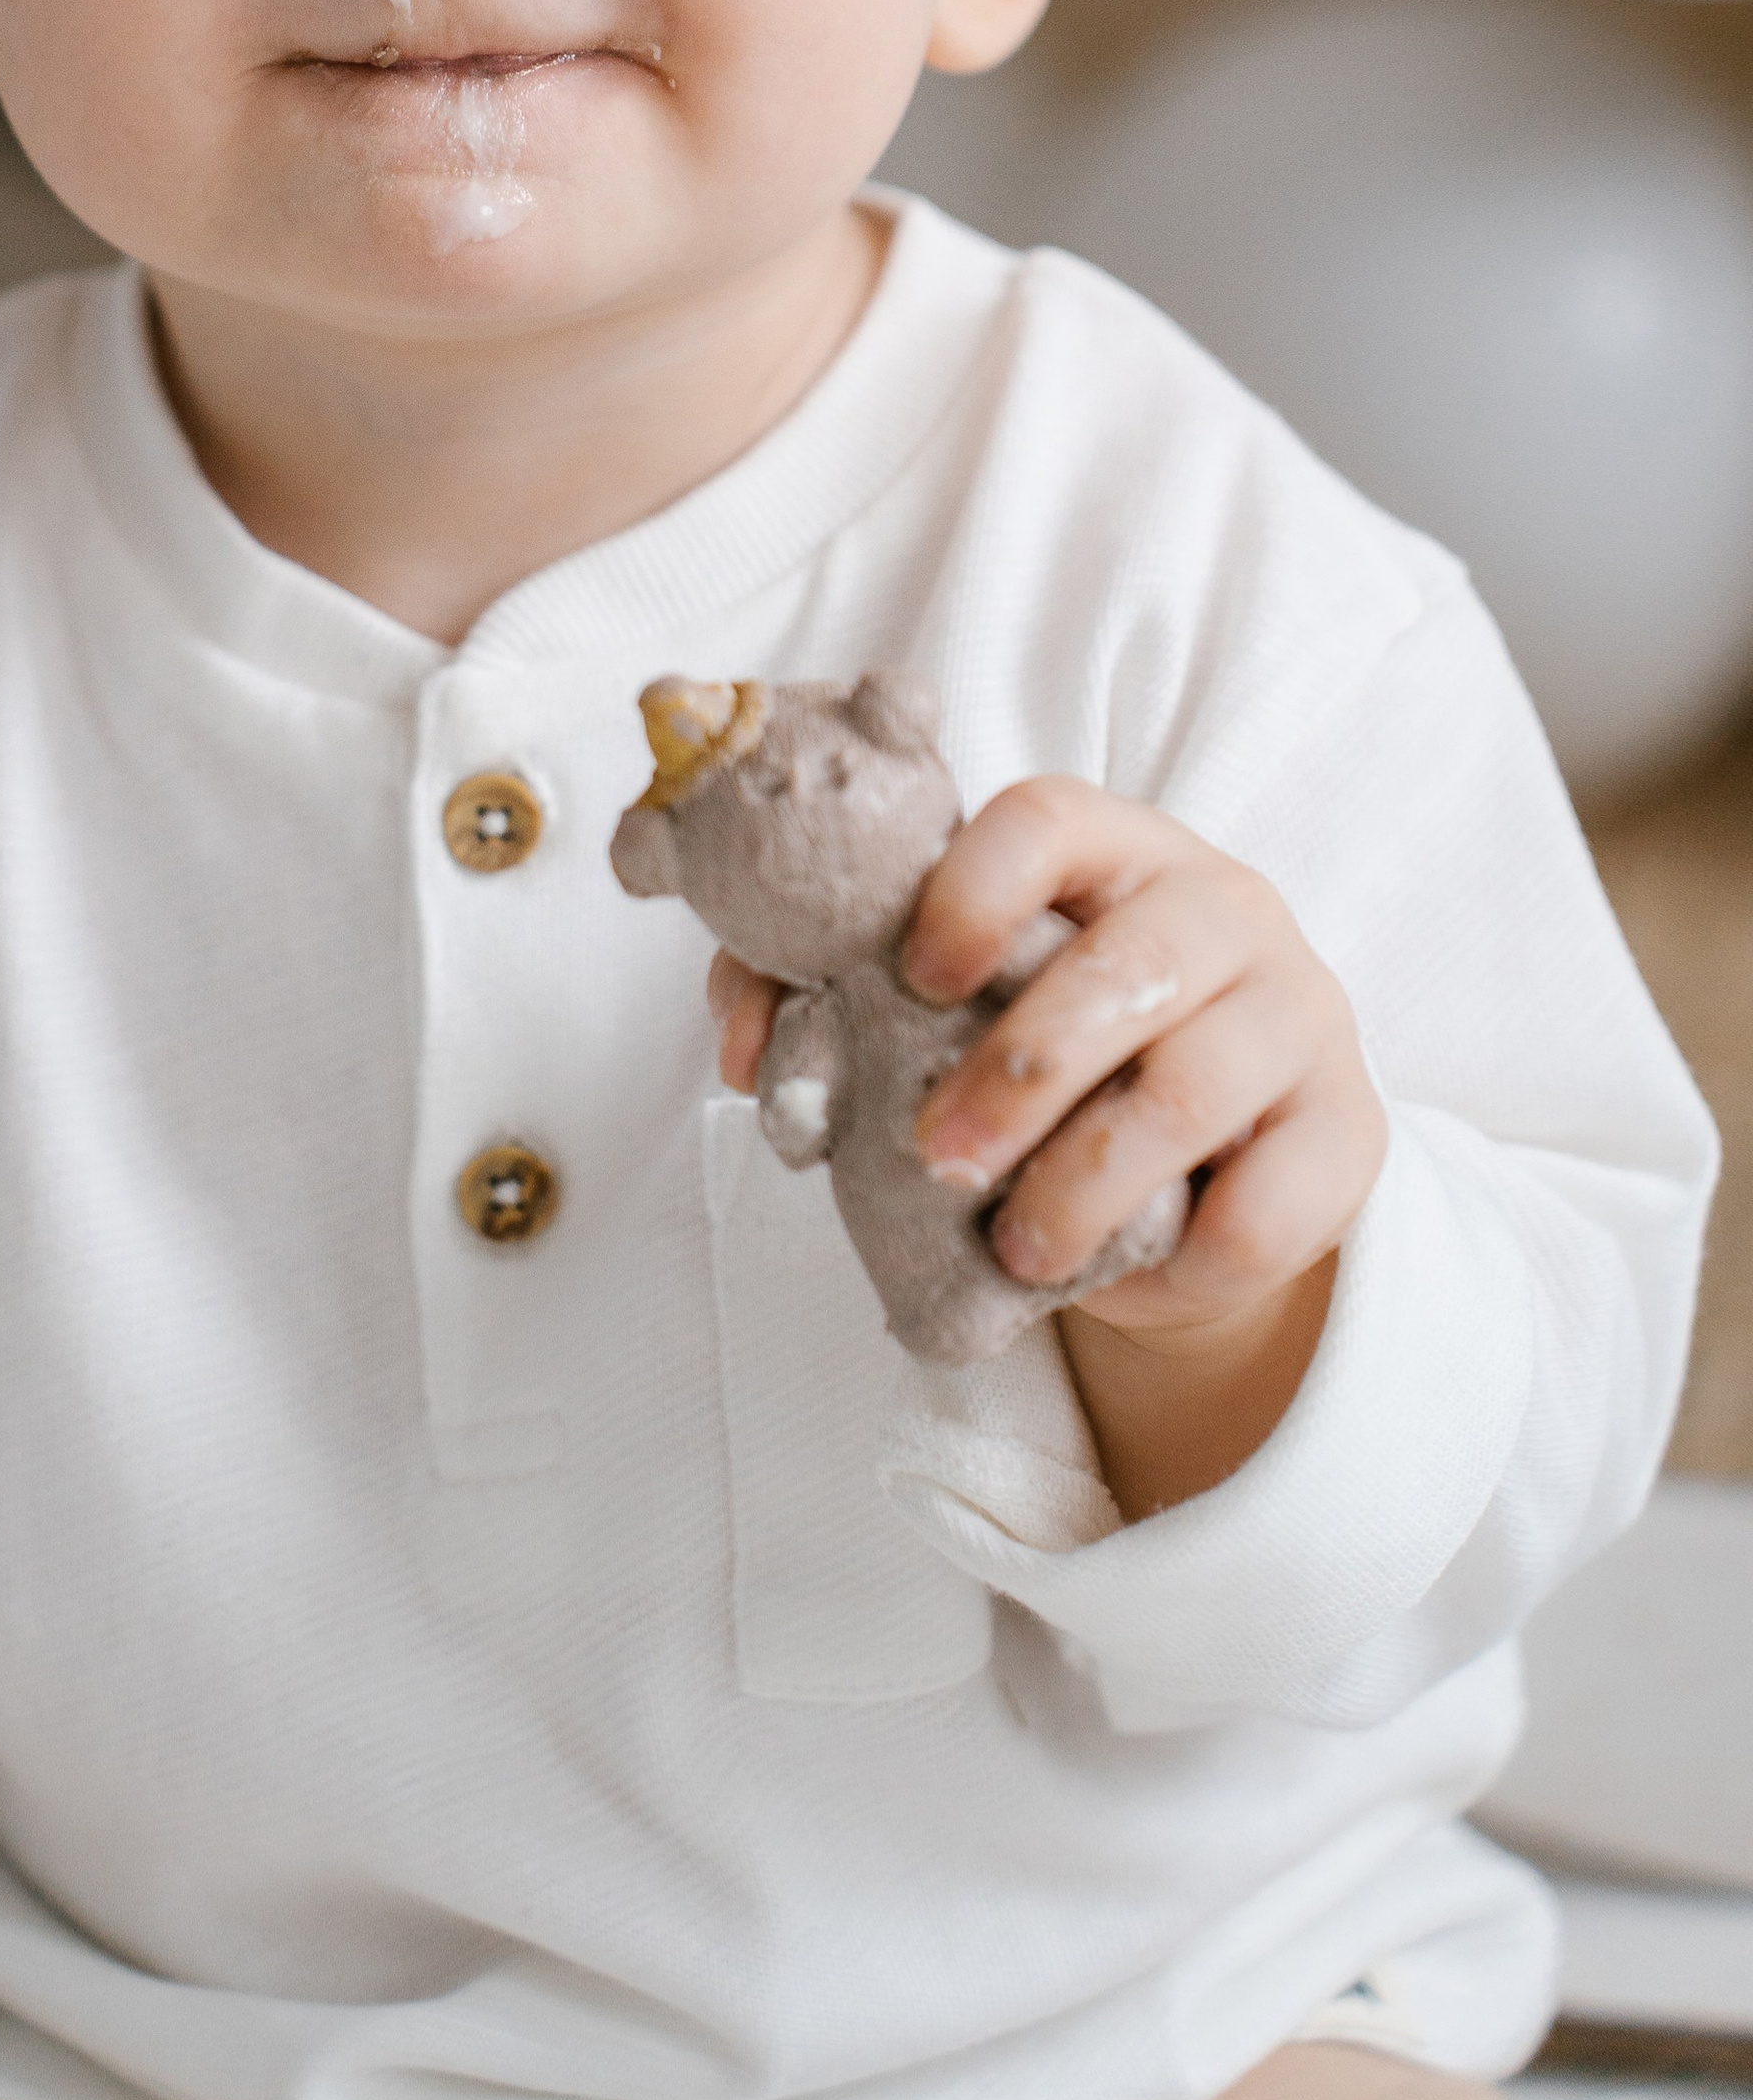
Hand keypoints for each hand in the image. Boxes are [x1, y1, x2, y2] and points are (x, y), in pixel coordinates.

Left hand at [708, 777, 1388, 1510]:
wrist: (1202, 1168)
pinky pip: (1271, 1203)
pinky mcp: (1349, 1131)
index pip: (1052, 817)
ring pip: (1197, 1086)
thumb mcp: (947, 1012)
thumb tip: (750, 1056)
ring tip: (1018, 1248)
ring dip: (1086, 1180)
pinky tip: (1119, 1282)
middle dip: (1017, 1070)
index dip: (975, 888)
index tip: (912, 976)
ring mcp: (1301, 1012)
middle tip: (936, 1157)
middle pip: (1129, 962)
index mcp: (1113, 849)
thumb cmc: (1043, 1055)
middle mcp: (1223, 907)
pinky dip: (1182, 1259)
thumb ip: (822, 998)